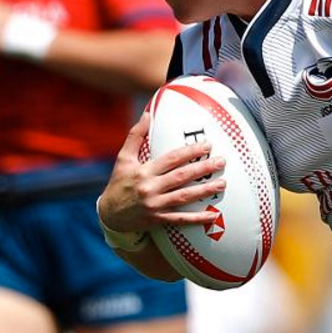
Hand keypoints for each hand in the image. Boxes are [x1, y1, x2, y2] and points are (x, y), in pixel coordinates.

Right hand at [97, 111, 225, 236]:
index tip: (207, 145)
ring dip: (205, 190)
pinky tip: (212, 216)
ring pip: (184, 197)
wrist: (109, 214)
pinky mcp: (158, 219)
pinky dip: (196, 218)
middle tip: (221, 162)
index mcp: (144, 171)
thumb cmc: (119, 182)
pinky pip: (180, 219)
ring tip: (222, 183)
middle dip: (203, 168)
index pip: (171, 159)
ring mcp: (155, 205)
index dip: (190, 152)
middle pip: (182, 176)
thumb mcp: (123, 158)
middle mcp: (150, 187)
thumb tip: (147, 113)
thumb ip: (136, 135)